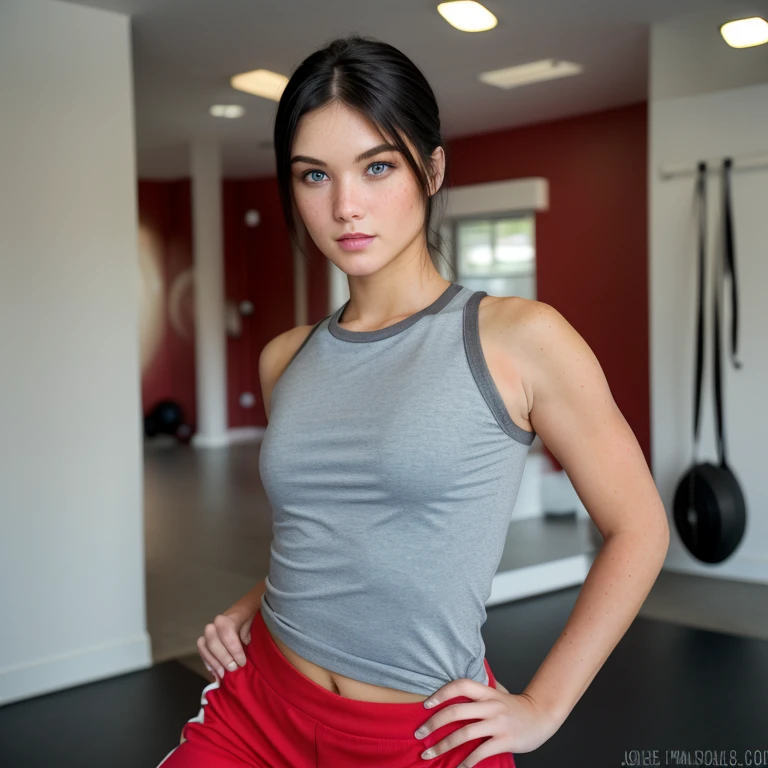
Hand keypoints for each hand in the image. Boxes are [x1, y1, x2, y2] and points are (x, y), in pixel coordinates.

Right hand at [196, 607, 255, 681]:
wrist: (245, 609)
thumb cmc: (251, 616)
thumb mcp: (255, 620)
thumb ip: (248, 630)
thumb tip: (244, 642)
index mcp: (231, 615)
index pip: (226, 630)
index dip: (232, 648)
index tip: (242, 662)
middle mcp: (217, 622)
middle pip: (212, 640)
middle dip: (221, 657)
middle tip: (232, 669)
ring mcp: (210, 630)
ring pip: (203, 645)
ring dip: (212, 662)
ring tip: (222, 675)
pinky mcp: (207, 638)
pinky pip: (202, 650)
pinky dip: (207, 662)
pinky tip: (215, 672)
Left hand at [413, 677, 561, 766]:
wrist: (541, 716)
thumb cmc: (514, 707)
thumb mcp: (496, 695)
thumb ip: (478, 695)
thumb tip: (450, 698)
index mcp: (487, 692)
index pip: (460, 685)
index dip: (441, 693)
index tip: (425, 705)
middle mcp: (491, 705)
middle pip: (456, 711)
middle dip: (434, 723)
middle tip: (419, 734)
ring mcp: (498, 723)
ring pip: (464, 733)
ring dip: (443, 745)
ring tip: (429, 754)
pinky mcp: (505, 740)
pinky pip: (480, 752)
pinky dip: (466, 762)